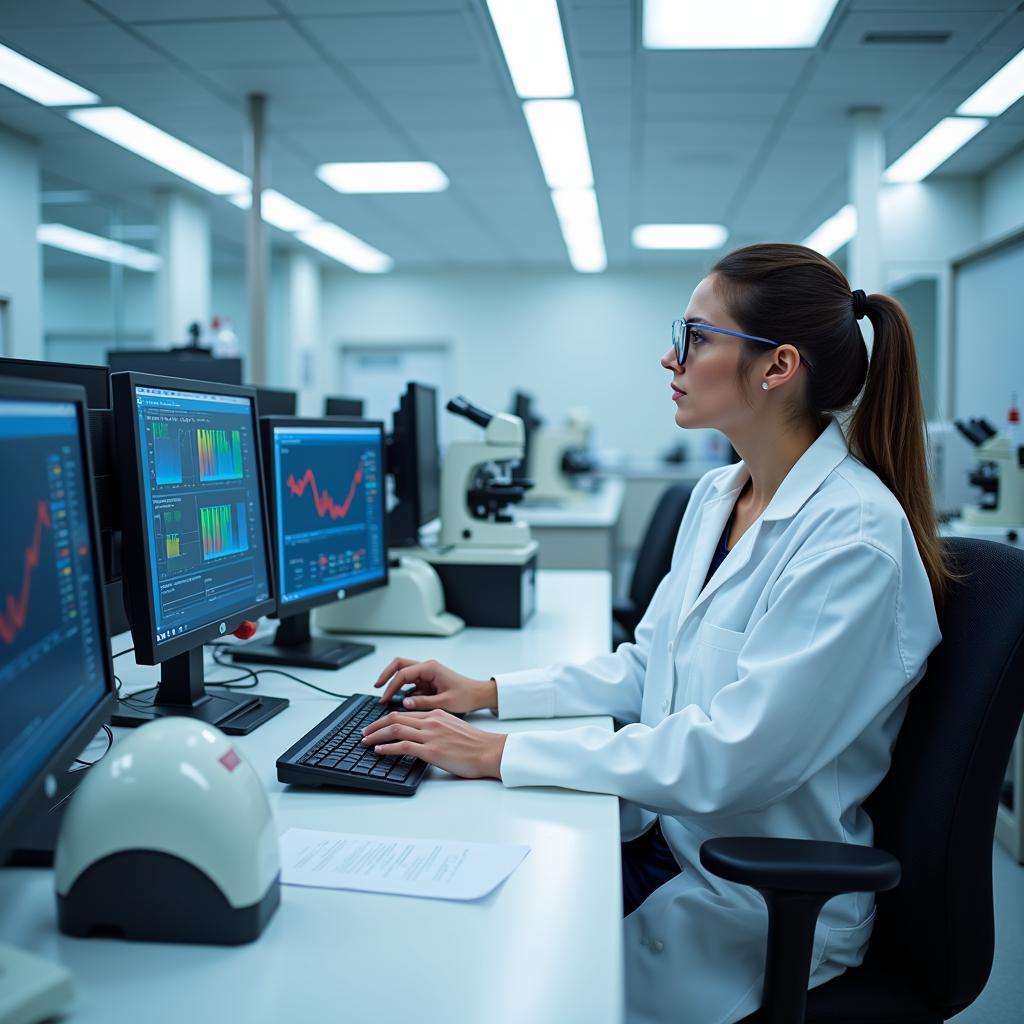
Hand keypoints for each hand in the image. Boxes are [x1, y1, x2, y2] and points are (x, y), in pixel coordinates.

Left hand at [361, 709, 506, 779]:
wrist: (490, 751)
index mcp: (436, 714)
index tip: (376, 725)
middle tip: (363, 733)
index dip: (386, 719)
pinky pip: (403, 746)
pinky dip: (387, 747)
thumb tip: (421, 736)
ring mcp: (431, 735)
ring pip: (395, 729)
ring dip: (376, 735)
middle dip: (375, 725)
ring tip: (365, 741)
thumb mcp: (453, 728)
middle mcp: (431, 721)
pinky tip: (378, 751)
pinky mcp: (432, 751)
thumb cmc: (475, 744)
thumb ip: (436, 728)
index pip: (404, 713)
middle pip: (395, 718)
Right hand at [373, 658, 495, 714]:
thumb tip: (404, 703)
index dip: (391, 686)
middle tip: (376, 687)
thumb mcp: (444, 702)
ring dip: (394, 684)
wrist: (479, 695)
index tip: (383, 699)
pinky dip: (403, 691)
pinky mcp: (428, 681)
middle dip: (386, 675)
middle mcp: (427, 667)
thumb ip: (423, 702)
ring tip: (385, 699)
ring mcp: (427, 674)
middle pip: (400, 665)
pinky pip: (411, 683)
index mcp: (430, 668)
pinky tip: (400, 703)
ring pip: (404, 673)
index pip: (403, 673)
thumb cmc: (466, 696)